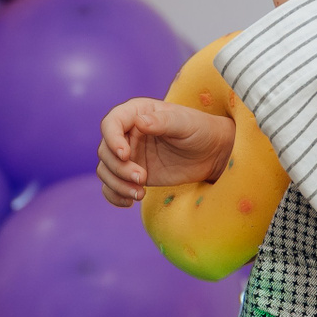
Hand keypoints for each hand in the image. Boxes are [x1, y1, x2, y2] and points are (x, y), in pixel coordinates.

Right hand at [96, 98, 236, 208]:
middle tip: (142, 178)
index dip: (112, 139)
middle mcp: (127, 134)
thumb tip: (139, 122)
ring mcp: (128, 156)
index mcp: (135, 114)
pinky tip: (130, 202)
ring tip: (139, 194)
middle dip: (119, 168)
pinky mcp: (131, 175)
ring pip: (105, 170)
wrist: (211, 153)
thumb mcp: (184, 123)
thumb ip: (162, 122)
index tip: (125, 155)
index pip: (110, 124)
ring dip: (117, 184)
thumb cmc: (199, 130)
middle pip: (105, 151)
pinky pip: (112, 186)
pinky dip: (115, 195)